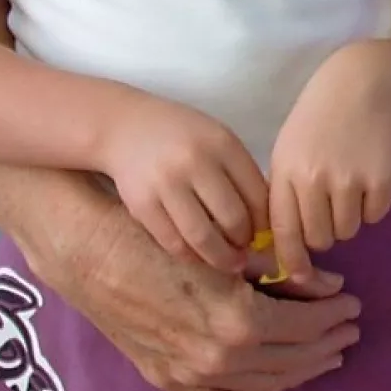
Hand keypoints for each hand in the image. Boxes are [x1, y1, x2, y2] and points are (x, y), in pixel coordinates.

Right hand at [35, 200, 363, 390]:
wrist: (93, 257)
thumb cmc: (161, 239)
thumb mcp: (228, 250)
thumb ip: (280, 270)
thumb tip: (328, 283)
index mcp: (239, 320)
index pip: (305, 324)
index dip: (334, 314)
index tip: (353, 302)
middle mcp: (220, 357)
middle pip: (291, 357)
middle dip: (327, 343)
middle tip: (349, 329)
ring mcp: (193, 374)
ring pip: (264, 383)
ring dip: (302, 371)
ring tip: (328, 355)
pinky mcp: (170, 380)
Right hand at [99, 94, 269, 270]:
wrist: (125, 127)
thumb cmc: (181, 136)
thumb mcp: (217, 139)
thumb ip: (240, 173)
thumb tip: (264, 222)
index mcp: (223, 144)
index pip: (258, 194)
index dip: (265, 222)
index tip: (265, 234)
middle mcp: (196, 162)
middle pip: (233, 219)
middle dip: (245, 243)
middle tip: (246, 251)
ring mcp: (166, 184)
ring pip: (203, 236)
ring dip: (221, 257)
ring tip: (229, 262)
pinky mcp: (141, 204)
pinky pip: (172, 241)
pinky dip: (190, 256)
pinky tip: (199, 256)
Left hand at [267, 44, 390, 281]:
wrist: (364, 87)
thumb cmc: (320, 122)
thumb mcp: (289, 150)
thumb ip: (284, 193)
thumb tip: (283, 244)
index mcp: (286, 172)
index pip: (283, 232)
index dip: (291, 261)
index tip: (299, 277)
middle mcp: (314, 179)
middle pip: (319, 238)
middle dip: (325, 233)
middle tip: (331, 208)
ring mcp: (349, 179)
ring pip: (348, 230)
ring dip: (350, 217)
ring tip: (351, 184)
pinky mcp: (381, 179)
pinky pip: (375, 215)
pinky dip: (374, 204)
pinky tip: (370, 175)